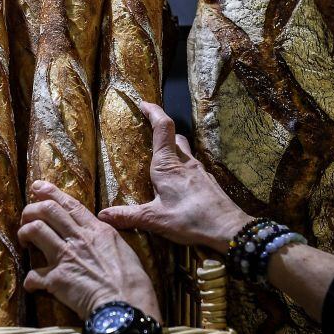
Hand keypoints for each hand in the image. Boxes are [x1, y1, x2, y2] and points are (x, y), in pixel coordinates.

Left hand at [19, 181, 160, 321]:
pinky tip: (32, 285)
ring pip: (35, 230)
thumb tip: (100, 234)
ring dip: (24, 233)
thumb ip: (107, 239)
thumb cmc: (132, 283)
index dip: (51, 192)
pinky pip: (33, 274)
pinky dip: (30, 280)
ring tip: (24, 241)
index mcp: (97, 231)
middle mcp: (79, 239)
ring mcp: (66, 257)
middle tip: (26, 217)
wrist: (126, 306)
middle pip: (48, 210)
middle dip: (31, 209)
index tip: (38, 187)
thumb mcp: (123, 250)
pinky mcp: (56, 279)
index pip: (70, 204)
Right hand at [97, 102, 251, 252]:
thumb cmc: (192, 220)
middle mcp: (185, 162)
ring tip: (159, 164)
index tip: (143, 103)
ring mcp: (199, 172)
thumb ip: (128, 216)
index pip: (162, 127)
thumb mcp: (155, 219)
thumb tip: (103, 215)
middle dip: (160, 131)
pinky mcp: (208, 183)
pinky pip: (192, 169)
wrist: (230, 229)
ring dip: (172, 151)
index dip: (153, 111)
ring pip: (184, 152)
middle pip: (173, 137)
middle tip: (147, 135)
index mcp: (168, 165)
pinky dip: (181, 170)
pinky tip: (177, 187)